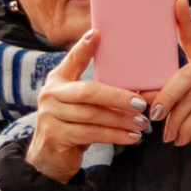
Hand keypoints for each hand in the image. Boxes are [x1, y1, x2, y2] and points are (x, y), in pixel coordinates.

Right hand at [24, 32, 149, 182]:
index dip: (84, 48)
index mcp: (58, 79)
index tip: (97, 34)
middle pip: (88, 92)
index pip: (72, 60)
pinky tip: (130, 137)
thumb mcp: (80, 103)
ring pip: (92, 116)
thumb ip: (100, 92)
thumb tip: (141, 89)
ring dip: (120, 120)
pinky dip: (114, 136)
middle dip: (117, 97)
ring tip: (141, 124)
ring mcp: (50, 116)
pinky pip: (90, 135)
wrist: (48, 156)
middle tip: (140, 103)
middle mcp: (50, 94)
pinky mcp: (54, 137)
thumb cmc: (72, 124)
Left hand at [158, 1, 190, 179]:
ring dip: (176, 119)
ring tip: (170, 136)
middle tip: (153, 116)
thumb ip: (166, 96)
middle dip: (166, 96)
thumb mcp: (180, 111)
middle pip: (185, 72)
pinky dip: (188, 127)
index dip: (185, 19)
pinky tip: (183, 139)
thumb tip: (140, 90)